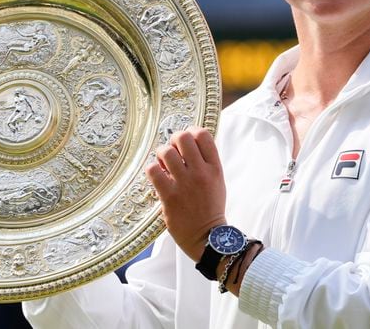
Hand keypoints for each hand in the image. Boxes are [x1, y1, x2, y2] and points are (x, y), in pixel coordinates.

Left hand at [145, 127, 226, 261]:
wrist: (207, 236)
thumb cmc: (210, 208)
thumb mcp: (217, 181)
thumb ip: (207, 162)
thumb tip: (190, 143)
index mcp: (214, 168)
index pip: (203, 135)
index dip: (192, 132)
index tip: (187, 140)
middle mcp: (200, 173)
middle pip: (183, 138)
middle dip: (173, 140)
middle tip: (172, 151)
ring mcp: (184, 184)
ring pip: (165, 152)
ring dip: (161, 155)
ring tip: (163, 165)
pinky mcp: (169, 196)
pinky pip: (153, 170)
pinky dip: (152, 170)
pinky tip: (157, 177)